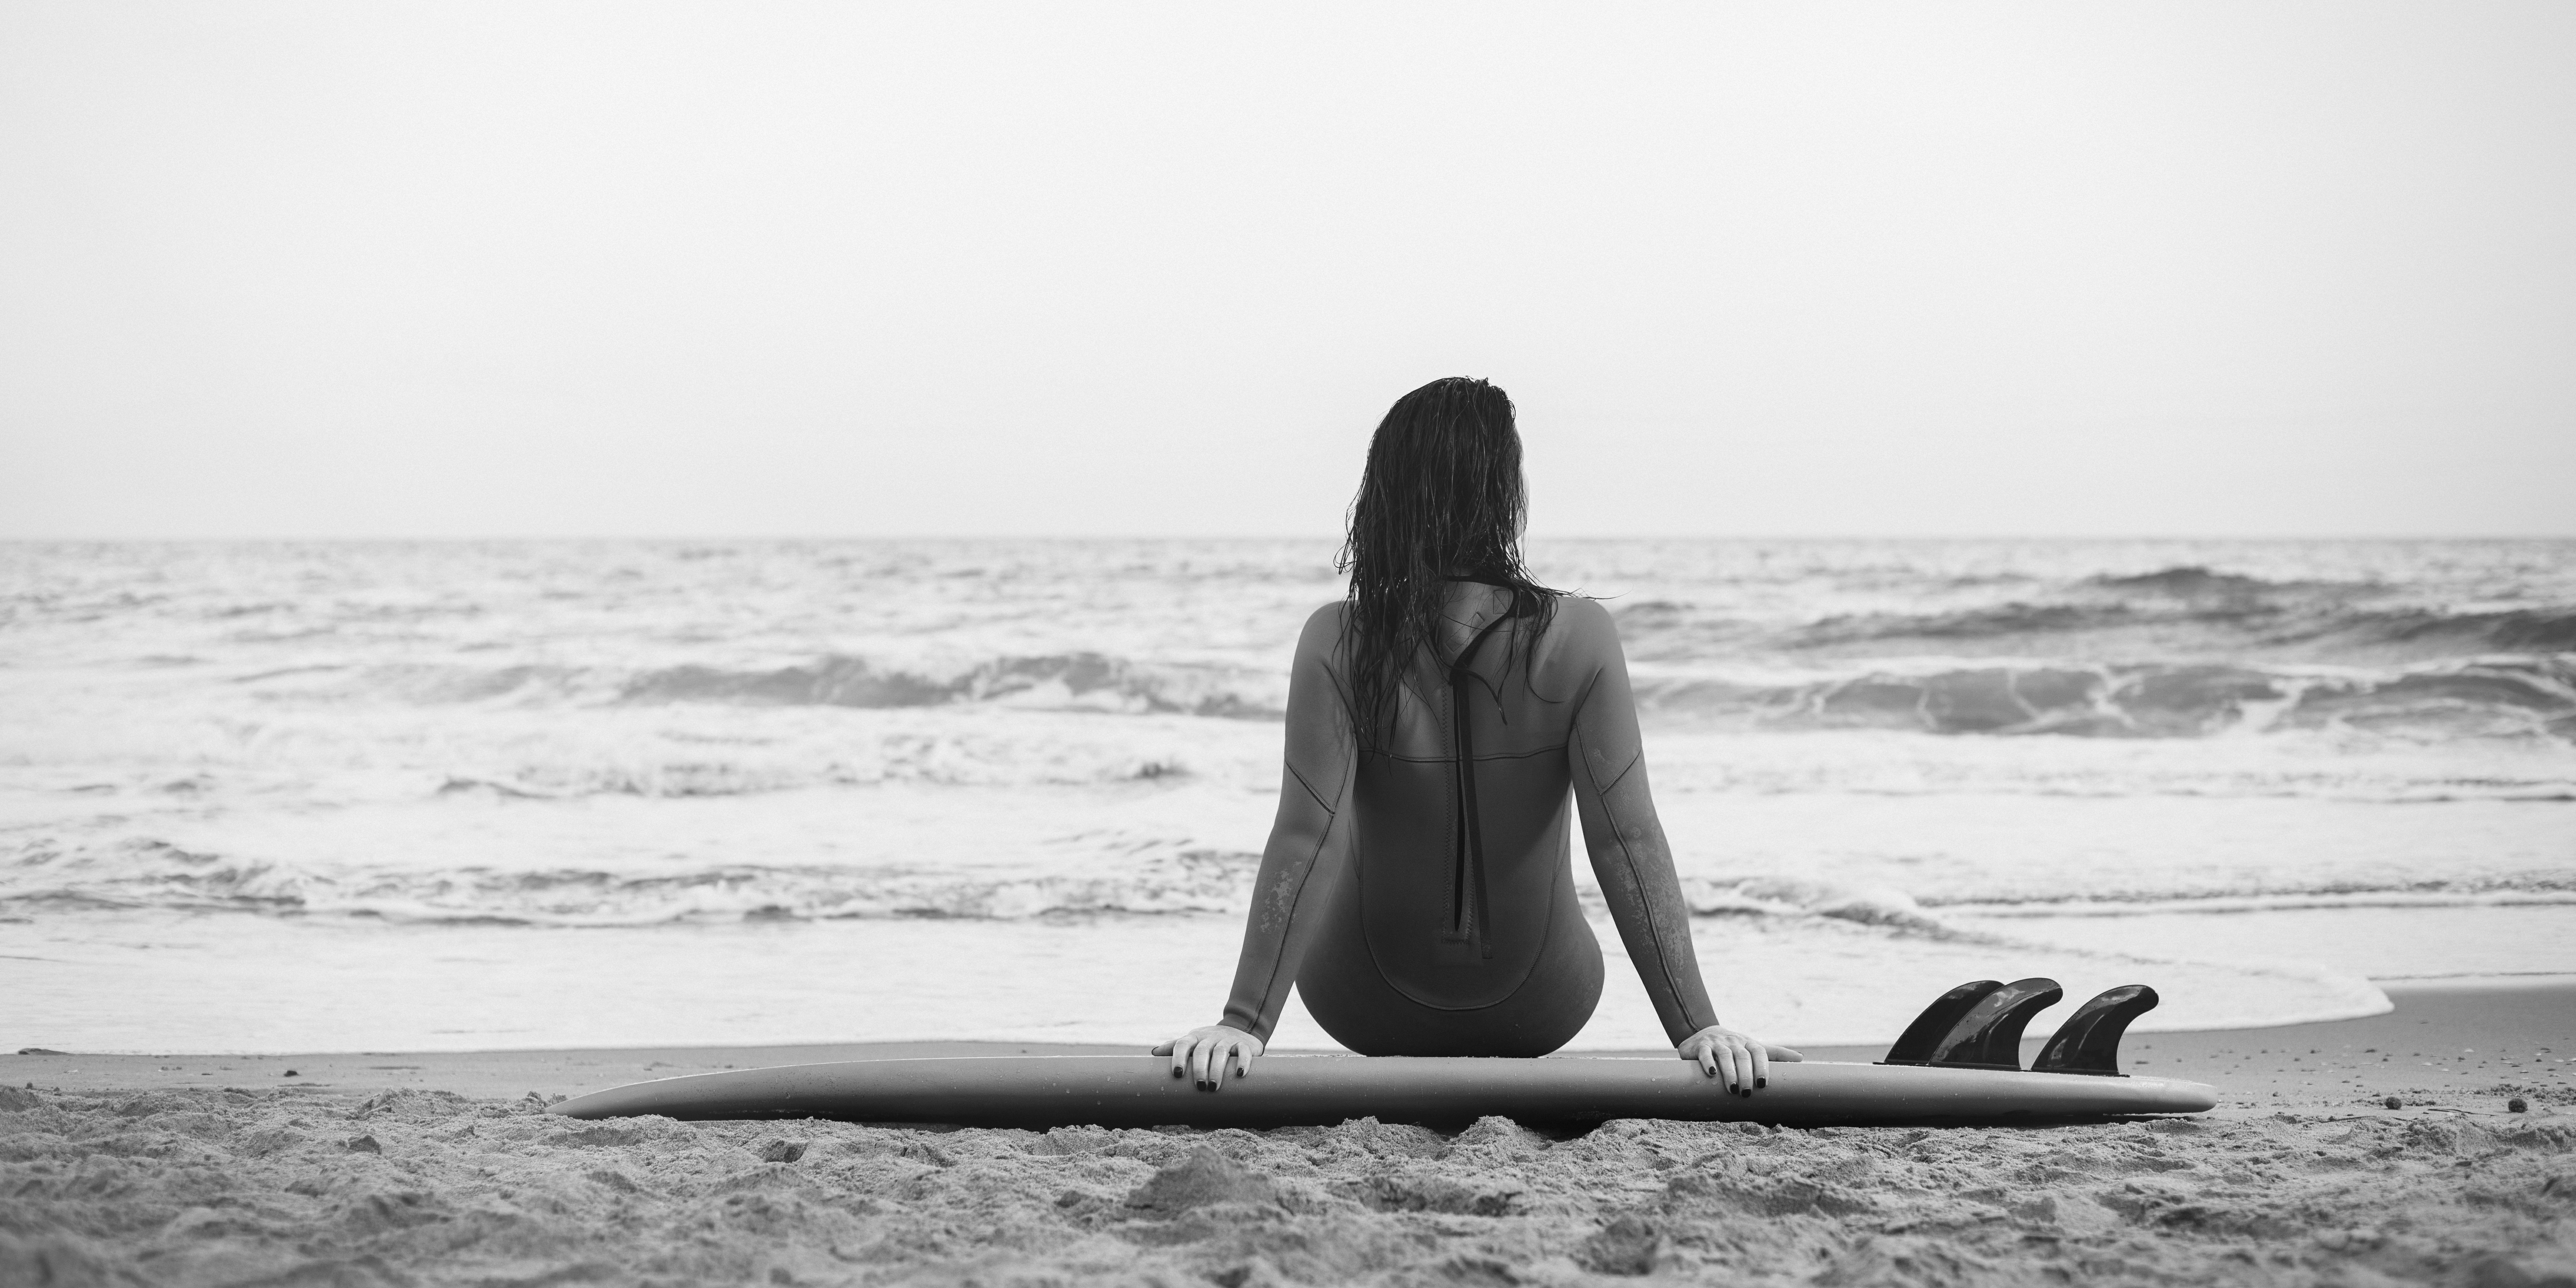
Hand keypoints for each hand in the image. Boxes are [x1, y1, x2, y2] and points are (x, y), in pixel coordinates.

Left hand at [1151, 1025, 1262, 1091]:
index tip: (1177, 1073)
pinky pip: (1243, 1051)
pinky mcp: (1245, 1044)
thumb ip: (1175, 1047)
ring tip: (1214, 1087)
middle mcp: (1210, 1037)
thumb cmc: (1209, 1042)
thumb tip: (1153, 1053)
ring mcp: (1228, 1039)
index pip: (1183, 1044)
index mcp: (1195, 1037)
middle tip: (1200, 1086)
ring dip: (1217, 1069)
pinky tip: (1239, 1074)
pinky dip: (1242, 1062)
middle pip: (1202, 1050)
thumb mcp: (1193, 1042)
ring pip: (1221, 1051)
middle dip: (1199, 1069)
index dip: (1178, 1057)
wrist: (1240, 1029)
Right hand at [1677, 1025, 1802, 1095]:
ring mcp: (1716, 1043)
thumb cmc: (1734, 1046)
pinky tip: (1711, 1073)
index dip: (1762, 1067)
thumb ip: (1775, 1053)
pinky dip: (1708, 1062)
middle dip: (1746, 1074)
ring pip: (1725, 1055)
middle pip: (1742, 1056)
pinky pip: (1704, 1053)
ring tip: (1733, 1089)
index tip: (1763, 1083)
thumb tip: (1801, 1058)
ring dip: (1730, 1072)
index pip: (1759, 1052)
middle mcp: (1734, 1041)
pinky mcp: (1700, 1046)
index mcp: (1748, 1043)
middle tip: (1747, 1092)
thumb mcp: (1753, 1048)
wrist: (1704, 1033)